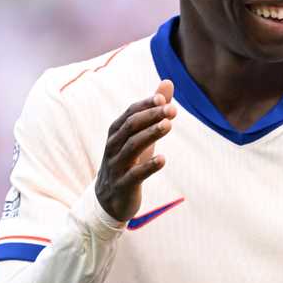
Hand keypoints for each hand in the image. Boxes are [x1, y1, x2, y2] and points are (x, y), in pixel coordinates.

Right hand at [95, 80, 175, 220]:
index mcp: (116, 132)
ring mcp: (116, 166)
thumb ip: (154, 109)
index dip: (146, 105)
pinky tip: (163, 160)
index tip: (164, 98)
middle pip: (131, 127)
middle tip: (172, 110)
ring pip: (132, 147)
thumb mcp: (141, 134)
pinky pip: (135, 175)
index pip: (130, 113)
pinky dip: (148, 167)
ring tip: (169, 125)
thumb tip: (168, 82)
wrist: (110, 200)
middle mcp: (113, 146)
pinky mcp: (123, 185)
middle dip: (151, 116)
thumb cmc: (129, 161)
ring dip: (150, 135)